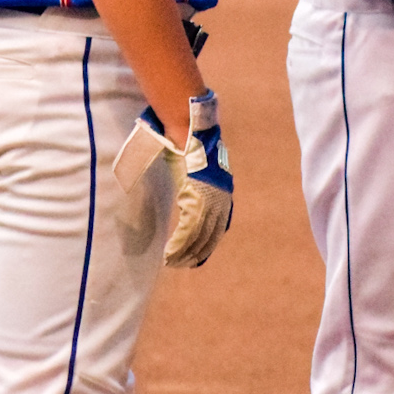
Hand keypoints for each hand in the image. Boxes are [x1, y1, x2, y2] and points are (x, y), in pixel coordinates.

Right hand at [114, 90, 233, 267]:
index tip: (199, 257)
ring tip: (172, 263)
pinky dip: (179, 244)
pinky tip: (170, 255)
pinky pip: (188, 229)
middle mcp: (221, 197)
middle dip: (197, 252)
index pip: (220, 226)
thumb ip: (196, 184)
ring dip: (184, 252)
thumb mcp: (196, 168)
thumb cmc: (188, 145)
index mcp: (223, 190)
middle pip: (210, 234)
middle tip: (183, 265)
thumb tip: (189, 192)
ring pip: (198, 236)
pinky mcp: (197, 196)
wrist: (188, 128)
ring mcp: (210, 197)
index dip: (209, 243)